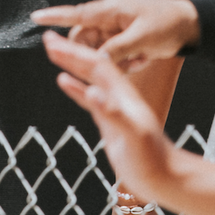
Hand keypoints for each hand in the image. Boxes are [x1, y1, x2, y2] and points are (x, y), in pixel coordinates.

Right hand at [31, 0, 199, 71]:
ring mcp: (116, 30)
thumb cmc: (167, 23)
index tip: (35, 18)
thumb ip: (116, 49)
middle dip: (95, 54)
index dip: (54, 17)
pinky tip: (142, 59)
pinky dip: (125, 62)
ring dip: (114, 61)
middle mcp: (109, 19)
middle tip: (121, 59)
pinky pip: (112, 57)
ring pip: (98, 52)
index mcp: (111, 10)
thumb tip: (95, 59)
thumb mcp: (141, 38)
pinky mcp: (123, 42)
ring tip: (138, 58)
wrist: (190, 26)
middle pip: (84, 40)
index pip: (76, 14)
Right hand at [43, 31, 187, 206]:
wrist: (165, 176)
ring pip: (89, 78)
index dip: (76, 52)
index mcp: (123, 94)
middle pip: (91, 66)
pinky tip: (63, 81)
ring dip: (71, 63)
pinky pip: (89, 99)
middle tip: (48, 38)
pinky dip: (75, 88)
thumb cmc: (152, 158)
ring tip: (53, 51)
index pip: (96, 66)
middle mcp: (118, 96)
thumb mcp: (133, 135)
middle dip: (70, 51)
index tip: (56, 41)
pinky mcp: (109, 121)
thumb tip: (92, 93)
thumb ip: (113, 114)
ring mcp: (113, 107)